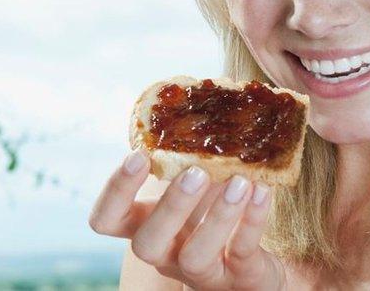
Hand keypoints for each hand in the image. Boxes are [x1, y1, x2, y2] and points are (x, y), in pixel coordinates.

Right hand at [89, 150, 287, 290]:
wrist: (253, 264)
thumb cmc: (212, 213)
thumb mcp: (196, 183)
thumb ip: (190, 154)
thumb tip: (206, 98)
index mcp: (144, 224)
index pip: (106, 219)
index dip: (115, 191)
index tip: (139, 154)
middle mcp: (165, 252)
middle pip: (145, 244)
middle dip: (169, 206)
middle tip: (195, 171)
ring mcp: (199, 271)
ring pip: (195, 257)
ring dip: (217, 216)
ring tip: (240, 181)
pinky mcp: (237, 278)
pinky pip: (242, 253)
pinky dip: (253, 221)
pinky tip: (263, 191)